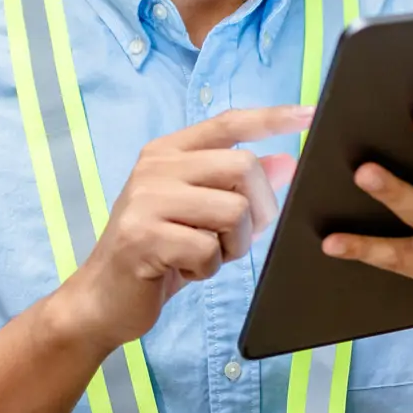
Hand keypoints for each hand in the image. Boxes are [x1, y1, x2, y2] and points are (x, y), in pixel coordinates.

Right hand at [60, 105, 312, 352]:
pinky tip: (185, 270)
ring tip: (205, 255)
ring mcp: (146, 200)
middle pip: (243, 166)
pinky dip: (208, 268)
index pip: (227, 123)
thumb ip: (236, 187)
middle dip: (259, 209)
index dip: (271, 118)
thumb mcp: (199, 214)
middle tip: (238, 237)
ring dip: (233, 245)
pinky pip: (209, 249)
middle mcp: (155, 167)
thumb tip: (286, 162)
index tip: (311, 113)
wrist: (102, 298)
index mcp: (167, 152)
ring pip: (233, 211)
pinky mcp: (143, 237)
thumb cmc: (157, 252)